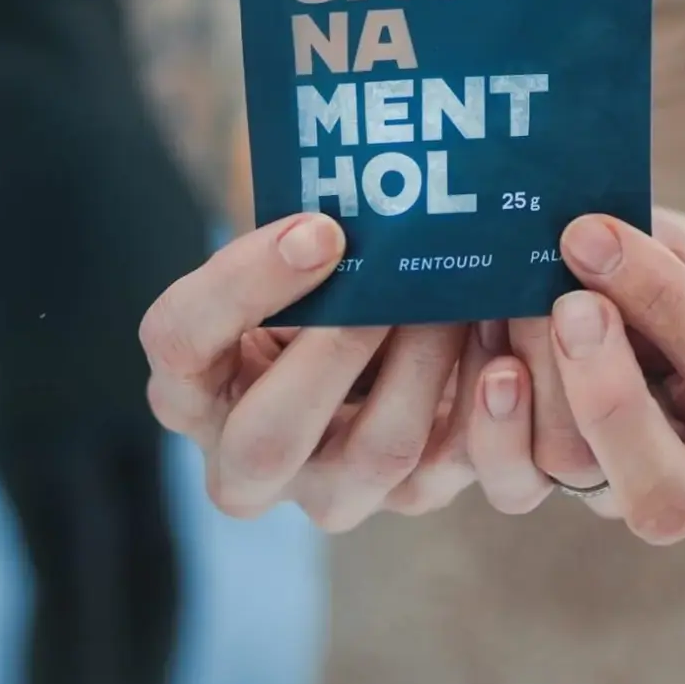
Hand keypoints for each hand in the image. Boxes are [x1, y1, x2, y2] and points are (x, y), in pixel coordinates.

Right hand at [139, 213, 473, 532]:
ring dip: (426, 366)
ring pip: (376, 454)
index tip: (319, 228)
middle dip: (339, 350)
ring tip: (460, 297)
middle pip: (266, 436)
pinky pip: (452, 471)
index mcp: (191, 384)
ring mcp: (327, 492)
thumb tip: (362, 186)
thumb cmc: (320, 284)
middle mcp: (245, 461)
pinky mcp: (407, 498)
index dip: (244, 284)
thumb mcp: (288, 261)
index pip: (179, 341)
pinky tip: (505, 350)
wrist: (385, 335)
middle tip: (392, 279)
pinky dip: (486, 409)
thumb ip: (300, 237)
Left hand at [469, 207, 684, 540]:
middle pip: (663, 489)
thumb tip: (578, 236)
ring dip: (535, 380)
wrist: (678, 310)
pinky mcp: (561, 489)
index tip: (594, 234)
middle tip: (567, 306)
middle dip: (607, 395)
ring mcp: (628, 495)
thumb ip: (655, 253)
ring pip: (574, 471)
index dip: (663, 299)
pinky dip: (490, 420)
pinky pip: (515, 482)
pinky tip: (488, 350)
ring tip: (511, 305)